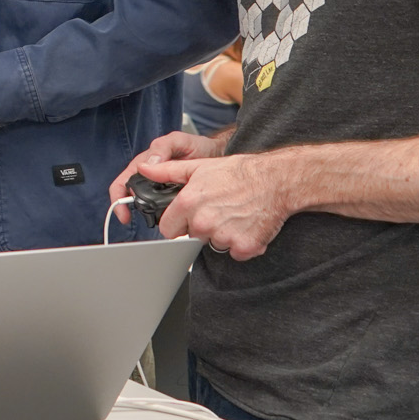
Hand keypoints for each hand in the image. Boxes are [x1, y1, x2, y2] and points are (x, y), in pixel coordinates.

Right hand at [108, 131, 226, 222]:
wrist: (217, 155)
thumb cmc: (197, 146)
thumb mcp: (179, 141)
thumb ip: (163, 148)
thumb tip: (147, 165)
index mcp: (144, 164)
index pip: (123, 183)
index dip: (119, 199)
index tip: (124, 214)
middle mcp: (150, 178)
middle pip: (133, 198)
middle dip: (135, 211)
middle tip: (147, 219)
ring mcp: (162, 189)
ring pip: (149, 206)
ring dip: (152, 215)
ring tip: (164, 222)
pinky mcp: (175, 198)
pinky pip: (166, 210)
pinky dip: (168, 217)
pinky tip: (176, 220)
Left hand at [147, 152, 291, 259]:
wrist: (274, 180)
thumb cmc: (238, 173)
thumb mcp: (198, 167)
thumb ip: (166, 171)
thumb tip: (144, 169)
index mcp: (188, 204)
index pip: (168, 230)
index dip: (177, 224)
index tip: (187, 218)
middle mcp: (204, 222)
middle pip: (192, 237)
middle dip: (201, 227)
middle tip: (217, 210)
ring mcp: (224, 236)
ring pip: (214, 245)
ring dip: (222, 235)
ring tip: (233, 215)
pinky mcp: (244, 247)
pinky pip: (235, 253)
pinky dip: (240, 243)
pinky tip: (246, 225)